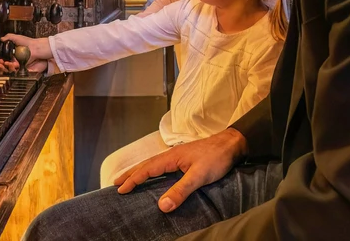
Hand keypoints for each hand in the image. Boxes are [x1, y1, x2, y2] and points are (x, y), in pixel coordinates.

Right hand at [0, 33, 52, 73]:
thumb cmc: (28, 43)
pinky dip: (10, 67)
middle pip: (4, 63)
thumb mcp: (16, 37)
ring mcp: (17, 63)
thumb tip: (1, 39)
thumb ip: (8, 37)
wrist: (35, 48)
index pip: (2, 57)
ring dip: (3, 66)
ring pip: (7, 67)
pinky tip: (8, 63)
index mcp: (12, 52)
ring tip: (1, 62)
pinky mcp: (21, 67)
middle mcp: (14, 58)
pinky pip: (14, 69)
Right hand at [113, 128, 247, 212]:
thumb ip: (180, 190)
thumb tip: (162, 206)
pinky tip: (154, 175)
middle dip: (130, 174)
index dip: (133, 180)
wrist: (233, 143)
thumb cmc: (216, 157)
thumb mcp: (199, 176)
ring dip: (140, 172)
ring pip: (153, 164)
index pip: (146, 170)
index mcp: (170, 157)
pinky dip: (152, 171)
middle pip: (146, 165)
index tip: (120, 190)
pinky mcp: (185, 159)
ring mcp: (178, 156)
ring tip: (130, 179)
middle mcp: (171, 155)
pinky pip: (162, 165)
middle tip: (116, 183)